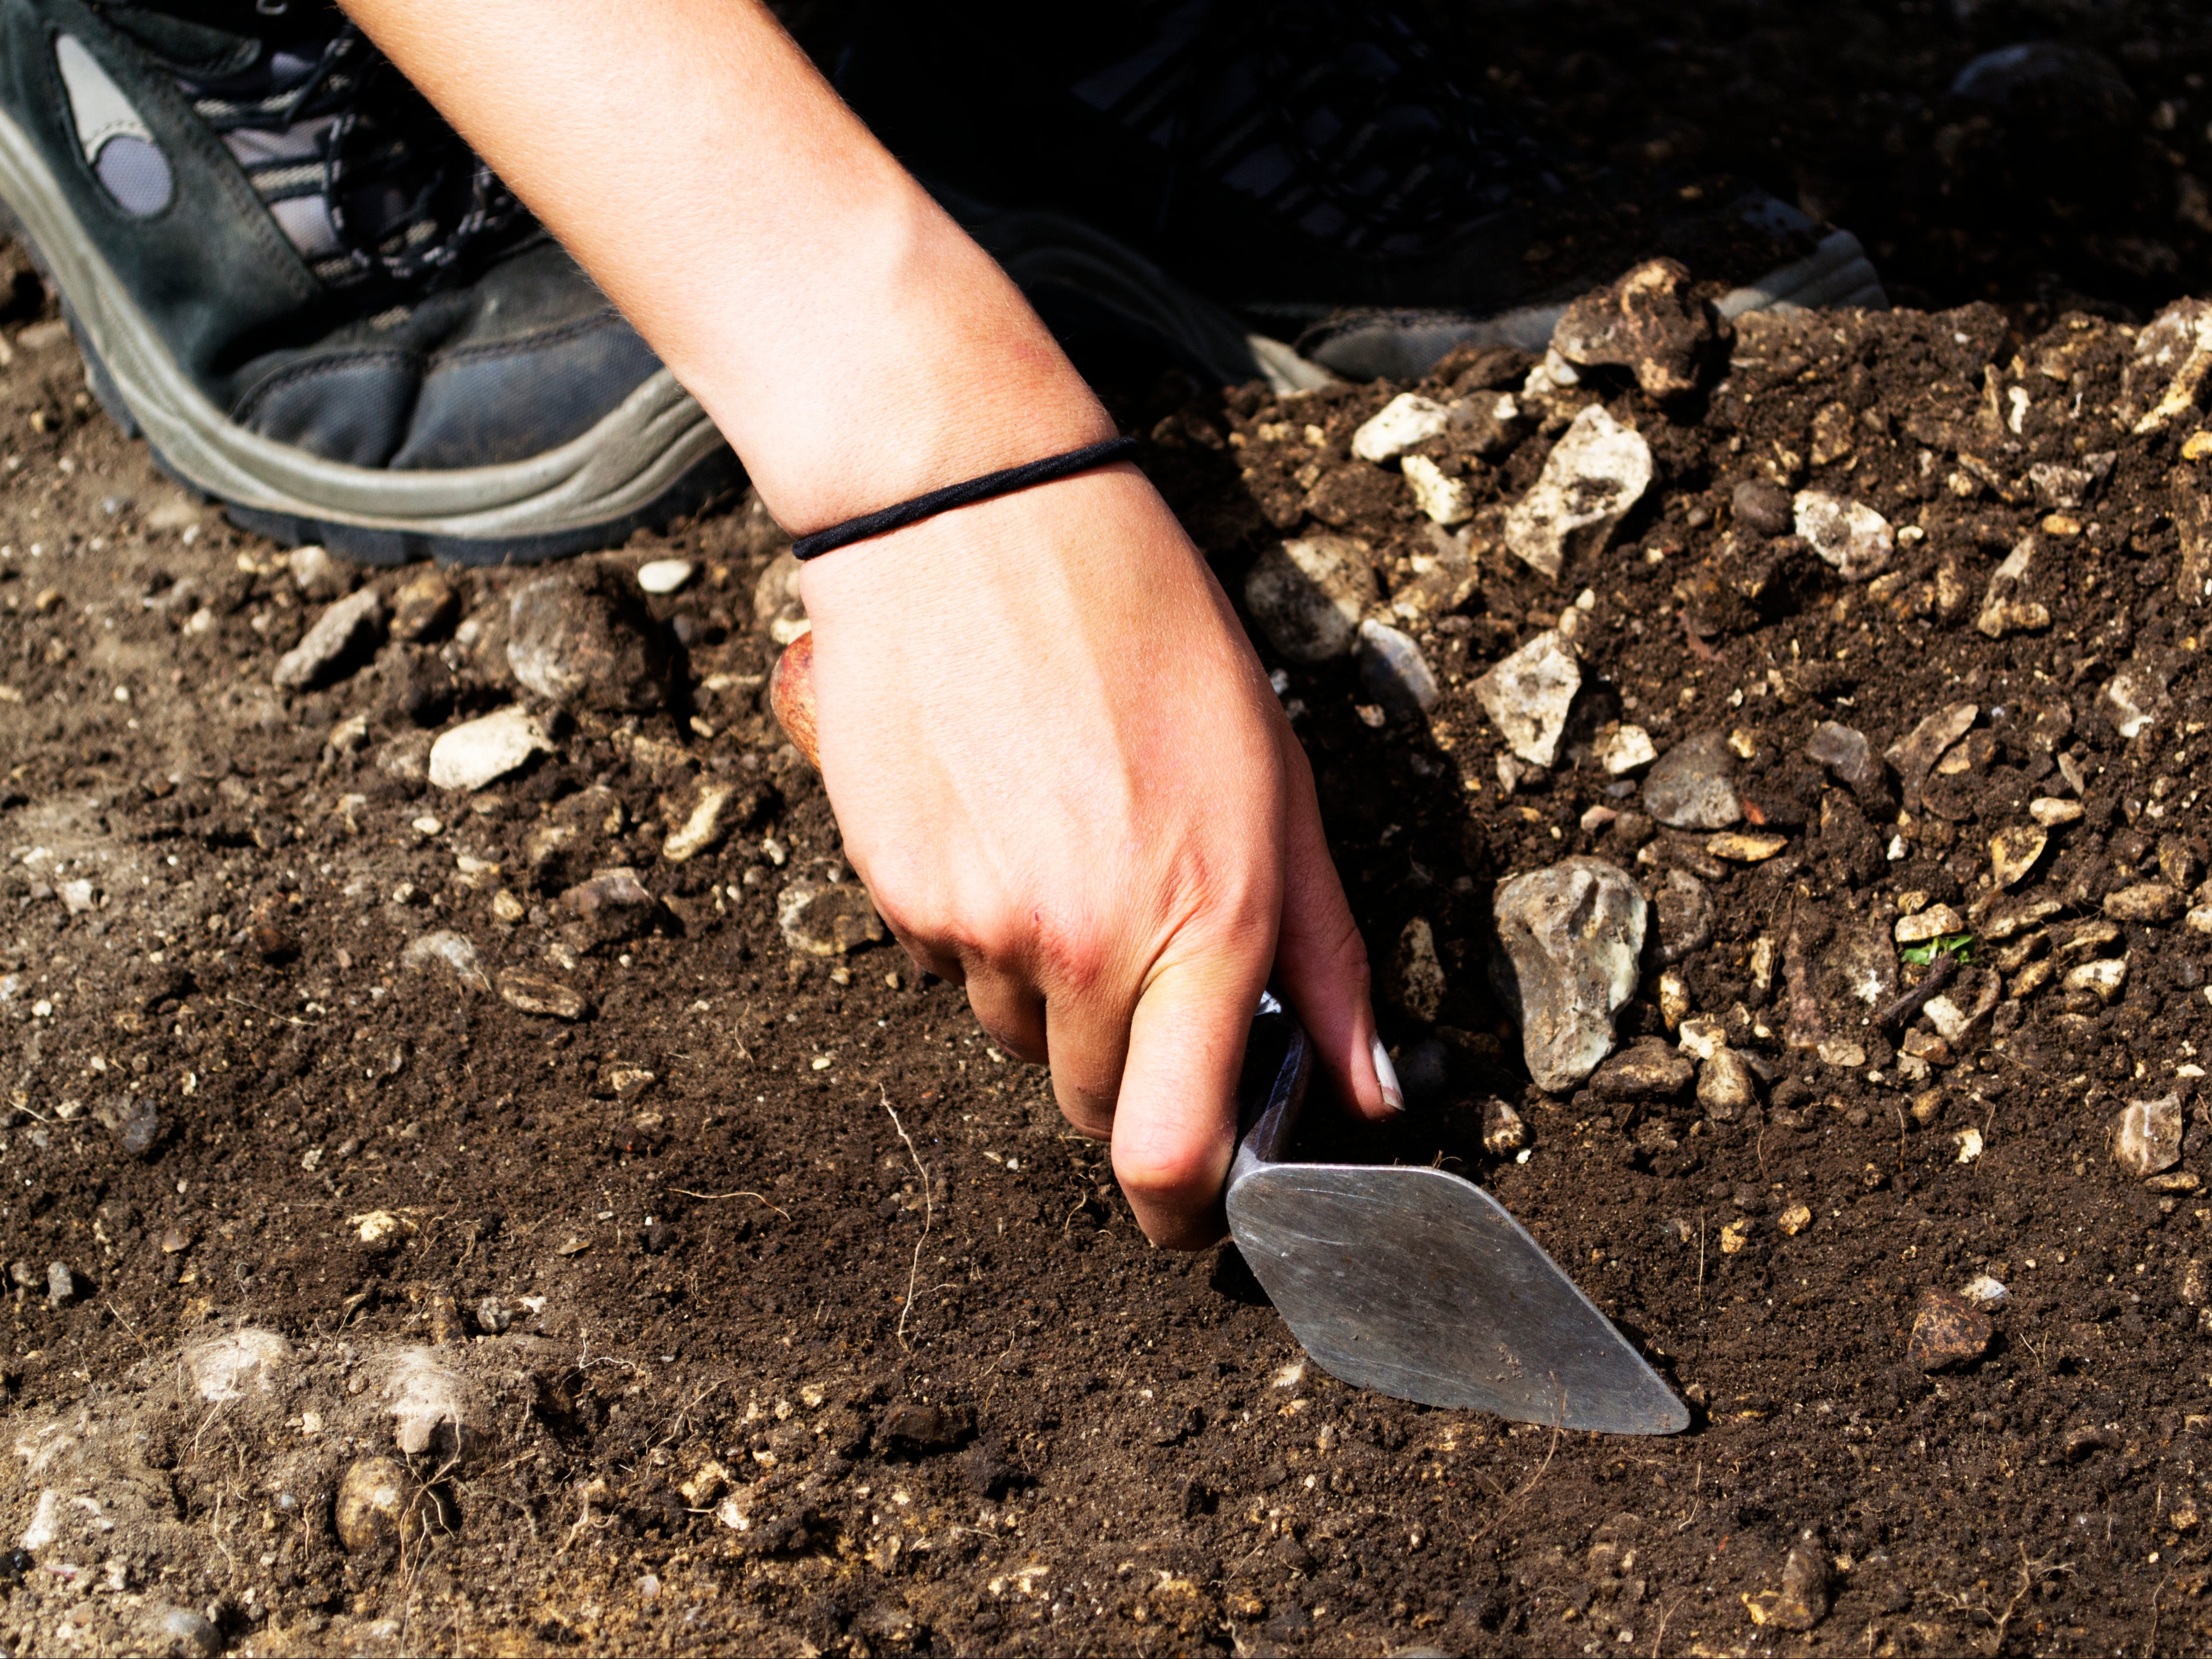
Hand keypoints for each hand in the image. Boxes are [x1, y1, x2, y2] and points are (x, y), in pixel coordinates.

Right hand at [798, 461, 1399, 1246]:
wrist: (970, 514)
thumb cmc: (1147, 626)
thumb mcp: (1280, 779)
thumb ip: (1327, 952)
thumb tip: (1369, 1092)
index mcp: (1206, 918)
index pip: (1174, 1150)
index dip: (1181, 1214)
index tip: (1189, 1215)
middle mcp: (1087, 942)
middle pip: (1092, 1104)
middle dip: (1125, 1065)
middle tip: (1136, 945)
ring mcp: (979, 922)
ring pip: (1013, 1029)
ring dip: (1045, 981)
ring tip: (1061, 841)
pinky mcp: (896, 888)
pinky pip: (940, 961)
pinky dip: (972, 921)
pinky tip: (994, 815)